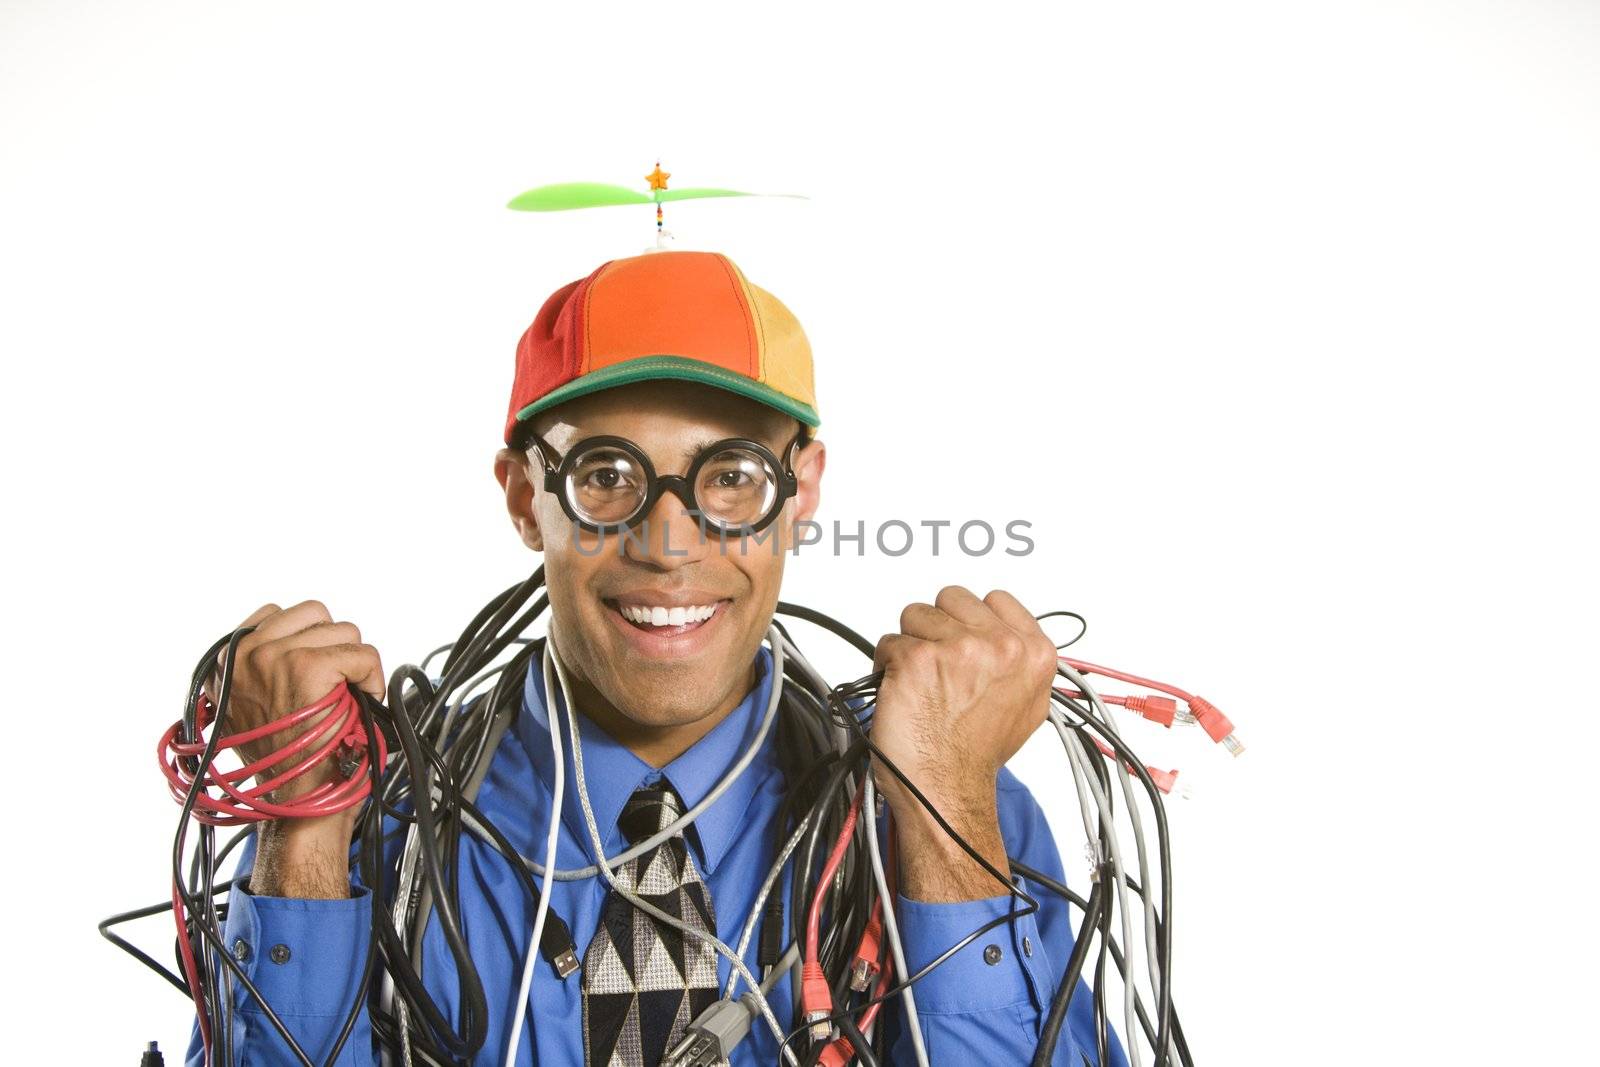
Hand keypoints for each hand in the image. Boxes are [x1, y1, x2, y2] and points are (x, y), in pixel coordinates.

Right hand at [202, 600, 384, 897]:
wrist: (296, 804)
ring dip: (354, 663)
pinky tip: (362, 702)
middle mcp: (242, 655)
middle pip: (315, 614)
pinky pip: (362, 653)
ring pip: (344, 630)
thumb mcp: (255, 708)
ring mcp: (273, 657)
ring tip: (344, 700)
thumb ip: (264, 669)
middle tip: (334, 688)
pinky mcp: (307, 666)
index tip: (314, 675)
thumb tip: (300, 643)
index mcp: (224, 663)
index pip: (276, 613)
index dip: (307, 642)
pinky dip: (372, 677)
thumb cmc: (286, 764)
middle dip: (334, 647)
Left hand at [871, 586, 1057, 899]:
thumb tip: (1002, 635)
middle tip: (939, 668)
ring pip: (916, 615)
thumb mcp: (1028, 704)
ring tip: (922, 682)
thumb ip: (1019, 661)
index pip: (995, 599)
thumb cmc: (977, 756)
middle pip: (952, 599)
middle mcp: (1001, 645)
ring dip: (911, 644)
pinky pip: (888, 643)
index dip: (970, 621)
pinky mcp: (917, 659)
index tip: (964, 644)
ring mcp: (958, 649)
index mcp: (1034, 652)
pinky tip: (904, 692)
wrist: (948, 790)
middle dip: (938, 627)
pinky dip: (887, 666)